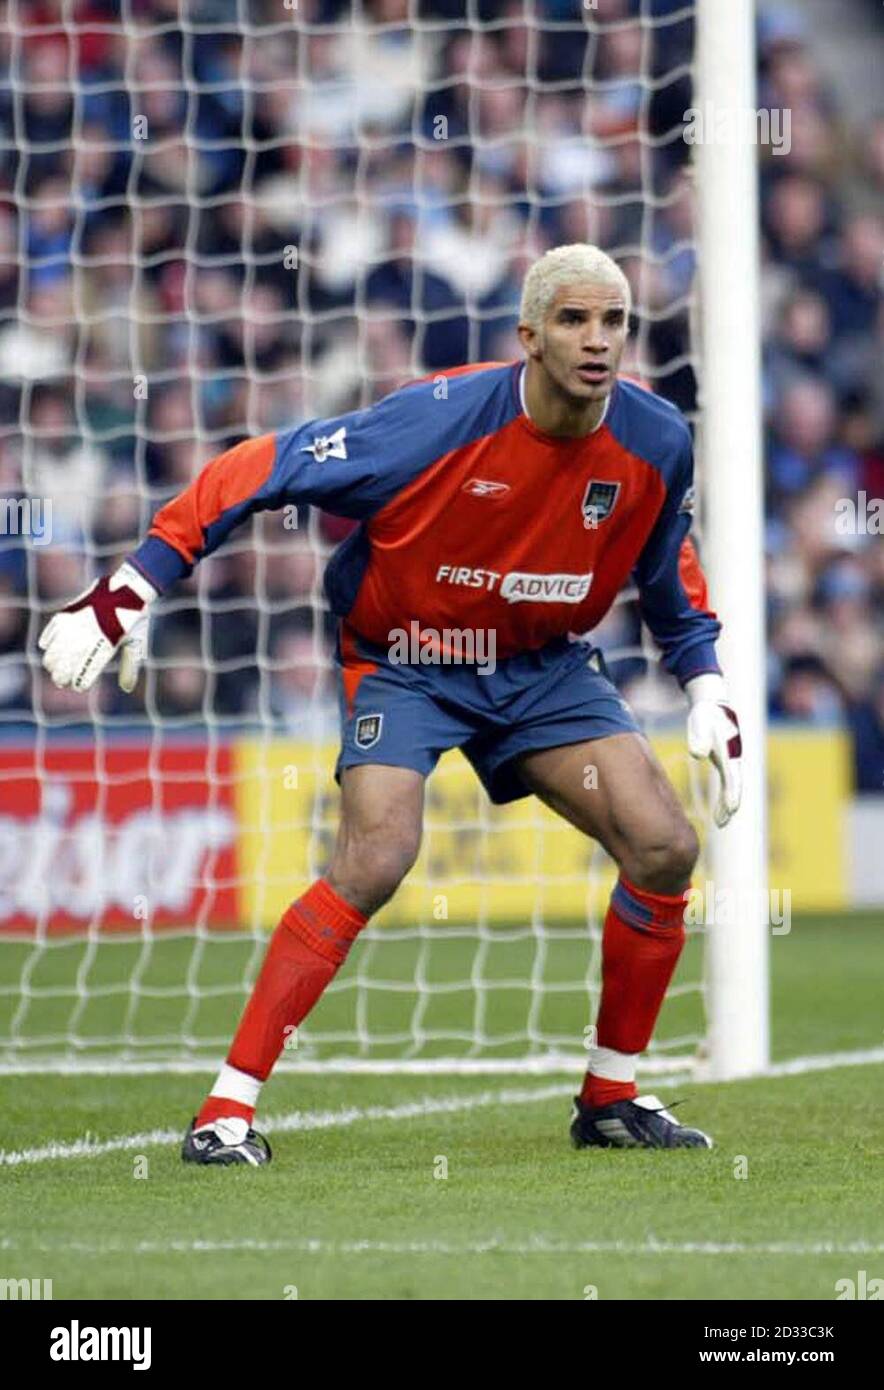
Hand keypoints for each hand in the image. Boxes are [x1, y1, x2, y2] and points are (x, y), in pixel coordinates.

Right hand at [39, 562, 156, 692]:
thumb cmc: (133, 620)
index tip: (78, 685)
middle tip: (62, 682)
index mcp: (105, 648)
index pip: (84, 675)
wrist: (125, 590)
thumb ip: (130, 668)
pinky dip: (46, 643)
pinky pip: (49, 633)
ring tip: (54, 669)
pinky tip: (48, 649)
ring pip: (52, 653)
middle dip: (61, 678)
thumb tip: (127, 689)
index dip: (79, 683)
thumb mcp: (136, 644)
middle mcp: (87, 638)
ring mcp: (75, 625)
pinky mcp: (67, 614)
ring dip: (51, 664)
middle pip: (63, 668)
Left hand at [685, 673, 742, 827]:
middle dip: (730, 805)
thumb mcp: (700, 722)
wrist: (712, 702)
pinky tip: (717, 812)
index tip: (731, 808)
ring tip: (719, 823)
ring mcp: (732, 761)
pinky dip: (724, 799)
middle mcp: (734, 758)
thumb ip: (698, 738)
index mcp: (729, 751)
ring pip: (732, 788)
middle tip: (721, 822)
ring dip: (727, 806)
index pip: (733, 776)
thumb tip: (696, 754)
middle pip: (735, 786)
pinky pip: (727, 785)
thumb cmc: (705, 713)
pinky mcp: (725, 761)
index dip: (732, 793)